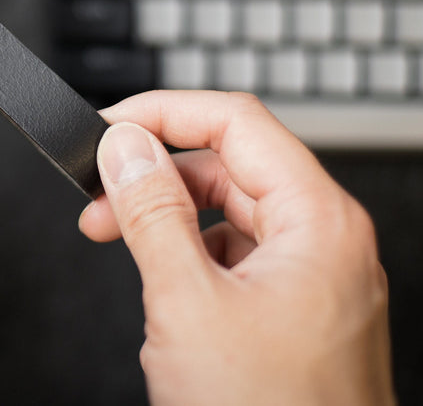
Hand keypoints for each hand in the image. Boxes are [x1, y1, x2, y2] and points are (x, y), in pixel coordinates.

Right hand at [79, 91, 394, 404]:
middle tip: (98, 198)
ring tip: (117, 239)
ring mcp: (312, 276)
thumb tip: (126, 145)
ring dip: (167, 216)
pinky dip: (188, 255)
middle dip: (156, 174)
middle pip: (229, 165)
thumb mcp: (188, 303)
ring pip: (228, 211)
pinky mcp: (293, 309)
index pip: (236, 123)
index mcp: (319, 221)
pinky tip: (161, 284)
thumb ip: (151, 212)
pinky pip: (235, 254)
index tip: (111, 126)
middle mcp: (324, 240)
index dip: (165, 113)